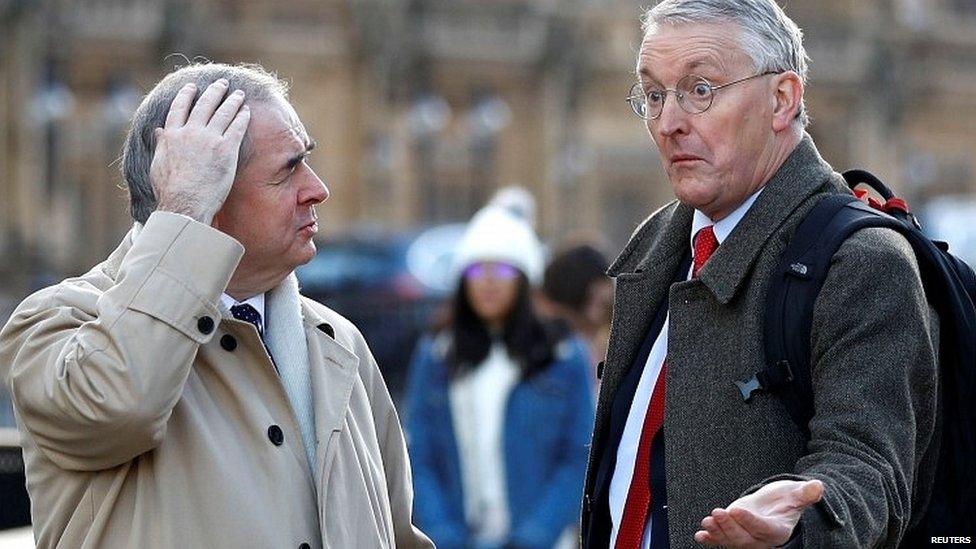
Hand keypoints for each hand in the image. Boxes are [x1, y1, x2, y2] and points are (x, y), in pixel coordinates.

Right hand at [150, 79, 250, 223]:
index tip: (192, 86)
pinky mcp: (226, 149)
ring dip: (232, 100)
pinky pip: (236, 128)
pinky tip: (247, 111)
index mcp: (172, 135)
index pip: (179, 108)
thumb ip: (161, 145)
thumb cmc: (169, 190)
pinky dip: (242, 117)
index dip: (187, 95)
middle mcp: (190, 132)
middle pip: (204, 105)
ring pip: (223, 113)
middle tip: (221, 83)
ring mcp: (209, 139)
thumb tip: (159, 131)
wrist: (185, 203)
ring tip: (239, 93)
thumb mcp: (158, 164)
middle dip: (214, 92)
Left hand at [694, 479, 822, 547]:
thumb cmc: (786, 499)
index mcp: (778, 530)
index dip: (749, 521)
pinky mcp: (734, 534)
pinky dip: (711, 539)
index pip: (763, 528)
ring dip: (717, 532)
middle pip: (744, 538)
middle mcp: (761, 539)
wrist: (775, 506)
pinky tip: (700, 535)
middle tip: (717, 513)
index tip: (736, 510)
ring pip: (731, 540)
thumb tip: (818, 486)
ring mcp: (746, 538)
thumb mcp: (796, 494)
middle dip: (729, 527)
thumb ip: (805, 493)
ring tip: (706, 522)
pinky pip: (722, 541)